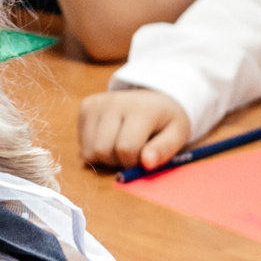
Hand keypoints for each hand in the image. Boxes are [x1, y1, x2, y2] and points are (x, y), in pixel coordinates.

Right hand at [77, 87, 195, 171]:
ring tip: (119, 146)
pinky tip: (109, 138)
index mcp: (141, 109)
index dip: (133, 162)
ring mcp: (97, 103)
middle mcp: (114, 102)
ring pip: (88, 151)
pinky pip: (82, 144)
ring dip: (105, 157)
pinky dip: (94, 148)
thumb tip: (146, 163)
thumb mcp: (177, 135)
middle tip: (130, 153)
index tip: (143, 158)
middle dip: (116, 161)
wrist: (154, 97)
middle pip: (102, 150)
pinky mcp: (86, 106)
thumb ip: (164, 150)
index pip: (126, 149)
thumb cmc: (166, 121)